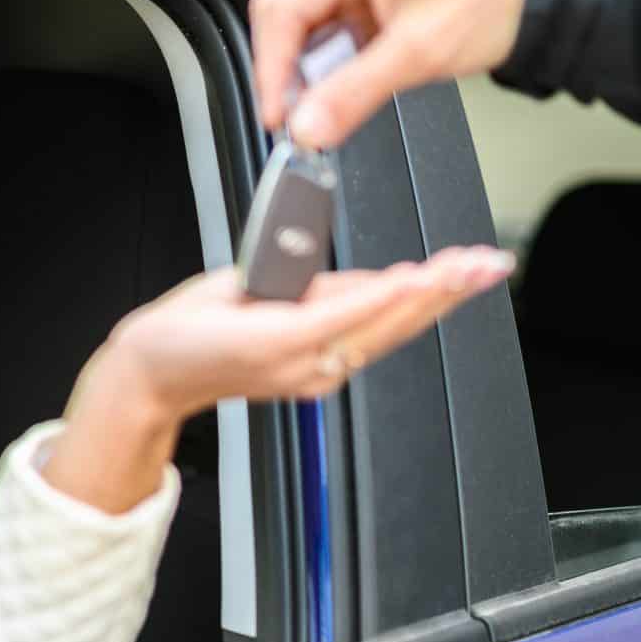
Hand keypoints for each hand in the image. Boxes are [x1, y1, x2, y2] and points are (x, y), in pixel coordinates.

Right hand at [42, 246, 513, 511]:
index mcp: (277, 341)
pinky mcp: (314, 376)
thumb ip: (288, 283)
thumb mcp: (227, 290)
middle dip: (440, 291)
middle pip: (386, 323)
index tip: (435, 269)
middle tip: (485, 264)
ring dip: (434, 302)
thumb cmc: (178, 333)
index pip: (350, 310)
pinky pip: (368, 341)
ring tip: (474, 271)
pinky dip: (400, 314)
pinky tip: (428, 291)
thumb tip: (337, 276)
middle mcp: (304, 366)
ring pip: (387, 334)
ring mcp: (313, 376)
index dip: (395, 288)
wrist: (154, 378)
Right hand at [250, 0, 528, 148]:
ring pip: (309, 27)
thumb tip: (308, 126)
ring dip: (313, 71)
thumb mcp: (420, 51)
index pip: (282, 8)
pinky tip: (344, 87)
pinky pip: (335, 29)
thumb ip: (355, 93)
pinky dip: (335, 64)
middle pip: (288, 16)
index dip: (271, 68)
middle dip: (288, 72)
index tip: (277, 115)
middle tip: (298, 118)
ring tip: (328, 106)